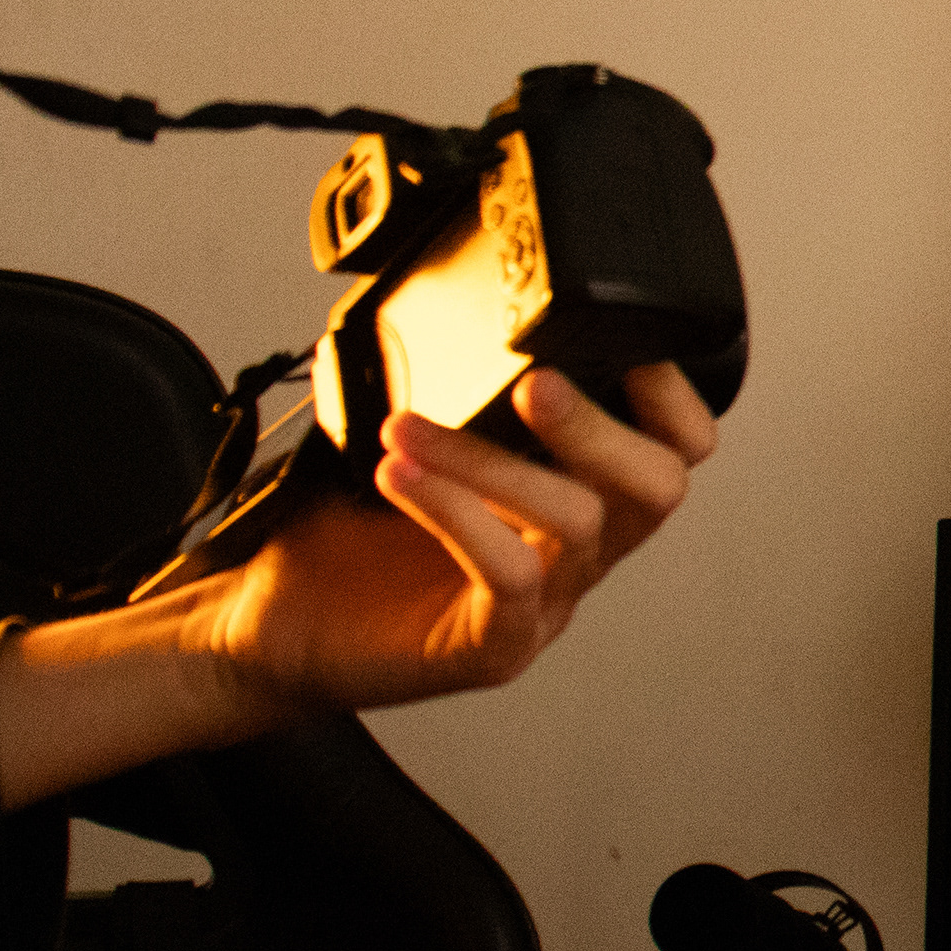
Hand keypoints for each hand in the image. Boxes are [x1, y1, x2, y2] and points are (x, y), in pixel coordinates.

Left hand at [190, 362, 715, 716]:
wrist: (277, 629)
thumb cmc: (349, 541)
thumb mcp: (420, 442)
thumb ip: (461, 392)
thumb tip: (463, 303)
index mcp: (575, 498)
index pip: (673, 448)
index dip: (668, 395)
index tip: (615, 340)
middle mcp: (575, 552)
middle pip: (656, 487)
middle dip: (599, 424)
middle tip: (533, 384)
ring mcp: (544, 603)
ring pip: (576, 521)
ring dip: (491, 461)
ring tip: (408, 428)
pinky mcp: (496, 647)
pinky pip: (509, 575)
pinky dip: (456, 512)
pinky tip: (399, 475)